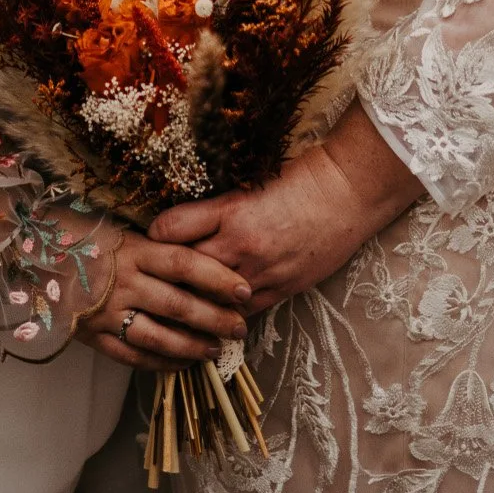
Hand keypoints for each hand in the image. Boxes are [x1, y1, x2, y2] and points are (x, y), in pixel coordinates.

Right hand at [77, 231, 251, 371]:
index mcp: (131, 249)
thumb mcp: (116, 226)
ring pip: (158, 337)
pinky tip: (181, 365)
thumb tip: (197, 250)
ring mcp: (107, 312)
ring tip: (214, 349)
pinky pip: (133, 356)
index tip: (244, 289)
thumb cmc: (77, 232)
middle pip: (178, 304)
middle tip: (239, 327)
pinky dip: (160, 364)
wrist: (28, 253)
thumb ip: (151, 243)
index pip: (184, 263)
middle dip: (214, 319)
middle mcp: (123, 282)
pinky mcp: (93, 336)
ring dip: (192, 346)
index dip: (218, 277)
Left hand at [149, 110, 421, 313]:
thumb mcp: (252, 180)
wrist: (347, 192)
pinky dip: (226, 313)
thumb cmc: (302, 176)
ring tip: (171, 305)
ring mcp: (261, 273)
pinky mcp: (281, 290)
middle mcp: (241, 246)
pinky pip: (243, 311)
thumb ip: (219, 202)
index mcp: (231, 210)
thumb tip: (185, 214)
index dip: (154, 232)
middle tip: (148, 276)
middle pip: (186, 270)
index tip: (146, 235)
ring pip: (211, 298)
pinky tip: (213, 316)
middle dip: (165, 274)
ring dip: (192, 301)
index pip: (172, 228)